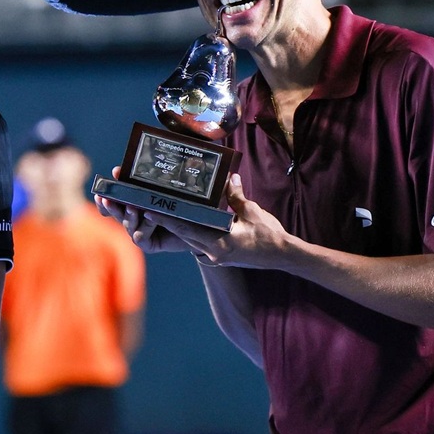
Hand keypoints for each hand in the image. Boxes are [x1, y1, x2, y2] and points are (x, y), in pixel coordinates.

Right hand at [94, 166, 191, 253]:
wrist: (195, 224)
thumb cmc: (175, 203)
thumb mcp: (157, 189)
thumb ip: (136, 182)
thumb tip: (116, 170)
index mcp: (130, 205)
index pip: (111, 205)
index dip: (103, 202)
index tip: (99, 193)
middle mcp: (131, 220)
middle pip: (115, 214)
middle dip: (110, 206)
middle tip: (106, 198)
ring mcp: (138, 232)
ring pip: (127, 224)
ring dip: (129, 216)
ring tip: (133, 207)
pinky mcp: (148, 244)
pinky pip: (140, 236)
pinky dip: (145, 226)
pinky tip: (150, 218)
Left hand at [147, 174, 293, 268]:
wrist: (283, 256)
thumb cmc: (270, 234)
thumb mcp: (252, 211)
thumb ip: (236, 195)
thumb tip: (228, 177)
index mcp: (221, 242)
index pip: (188, 228)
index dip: (168, 220)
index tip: (150, 212)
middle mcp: (214, 252)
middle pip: (185, 235)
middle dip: (168, 222)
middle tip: (149, 209)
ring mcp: (217, 256)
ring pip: (191, 240)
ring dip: (178, 227)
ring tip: (162, 214)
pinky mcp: (221, 257)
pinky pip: (201, 243)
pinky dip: (192, 232)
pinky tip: (185, 222)